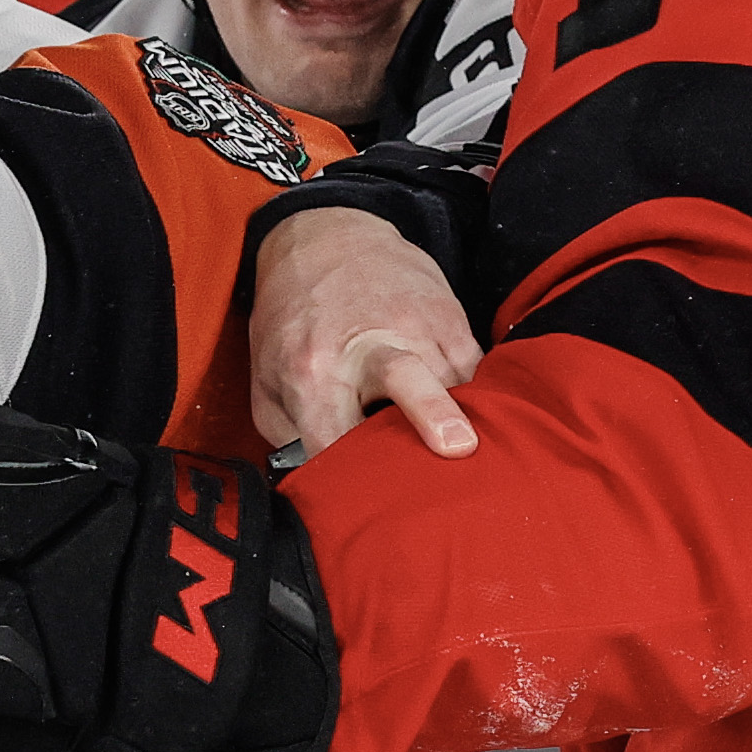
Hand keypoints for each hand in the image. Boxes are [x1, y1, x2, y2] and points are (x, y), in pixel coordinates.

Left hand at [253, 209, 478, 465]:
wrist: (329, 238)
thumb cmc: (295, 319)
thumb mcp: (266, 378)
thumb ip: (288, 435)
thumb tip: (320, 483)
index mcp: (312, 371)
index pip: (336, 437)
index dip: (352, 482)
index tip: (366, 512)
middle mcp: (368, 349)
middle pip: (409, 383)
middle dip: (432, 415)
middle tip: (457, 448)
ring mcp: (418, 330)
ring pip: (458, 384)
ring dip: (466, 424)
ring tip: (475, 462)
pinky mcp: (452, 318)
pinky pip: (479, 369)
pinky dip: (483, 400)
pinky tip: (485, 427)